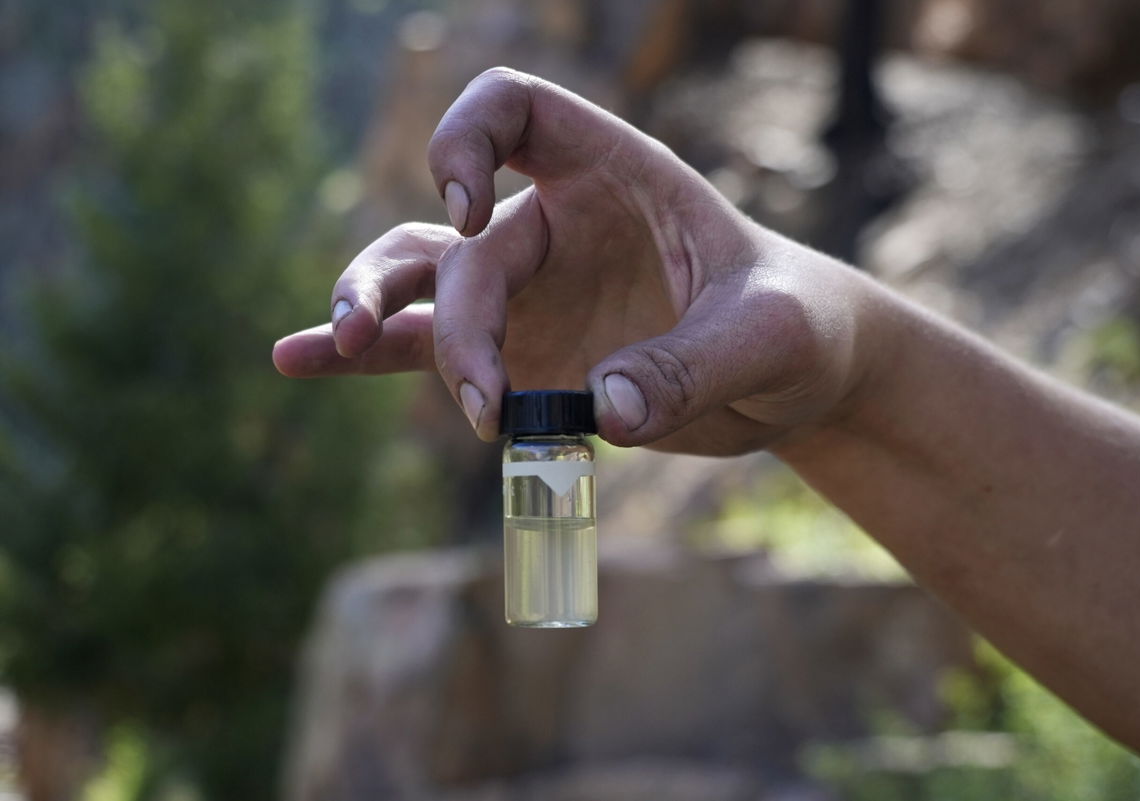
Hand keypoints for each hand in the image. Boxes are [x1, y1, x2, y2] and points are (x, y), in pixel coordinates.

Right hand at [273, 68, 872, 455]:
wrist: (794, 377)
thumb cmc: (795, 328)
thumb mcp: (770, 338)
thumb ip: (694, 366)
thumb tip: (603, 411)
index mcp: (613, 177)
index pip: (514, 108)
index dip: (468, 139)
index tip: (468, 212)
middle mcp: (555, 226)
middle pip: (459, 242)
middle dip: (451, 317)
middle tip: (476, 390)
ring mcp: (530, 294)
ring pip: (420, 282)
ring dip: (369, 309)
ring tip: (336, 349)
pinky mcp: (522, 356)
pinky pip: (429, 350)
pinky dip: (368, 355)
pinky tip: (299, 359)